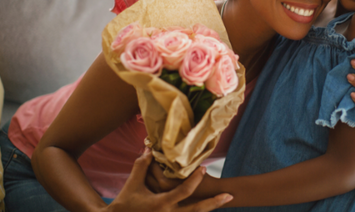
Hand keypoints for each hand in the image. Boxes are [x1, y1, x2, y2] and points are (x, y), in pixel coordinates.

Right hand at [106, 148, 232, 211]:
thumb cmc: (125, 203)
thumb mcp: (133, 183)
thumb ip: (143, 165)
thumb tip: (150, 148)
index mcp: (162, 204)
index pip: (184, 191)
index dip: (195, 179)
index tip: (203, 168)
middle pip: (197, 210)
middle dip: (214, 202)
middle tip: (229, 195)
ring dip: (210, 208)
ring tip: (225, 199)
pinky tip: (207, 207)